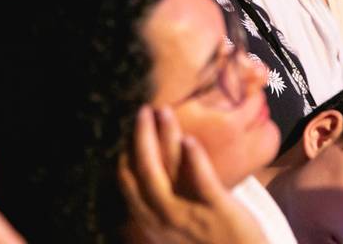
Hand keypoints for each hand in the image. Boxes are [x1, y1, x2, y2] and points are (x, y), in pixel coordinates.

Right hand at [118, 106, 266, 243]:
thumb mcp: (176, 232)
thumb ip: (162, 208)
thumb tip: (151, 180)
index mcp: (153, 222)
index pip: (129, 184)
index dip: (125, 155)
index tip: (126, 131)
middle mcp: (165, 219)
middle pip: (144, 172)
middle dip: (140, 138)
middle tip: (141, 111)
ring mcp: (189, 216)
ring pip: (169, 171)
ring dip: (164, 138)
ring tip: (162, 111)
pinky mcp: (218, 211)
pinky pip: (202, 183)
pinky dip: (194, 159)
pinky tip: (190, 138)